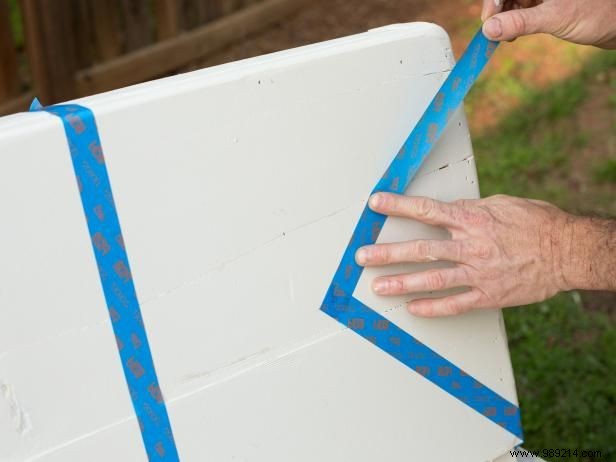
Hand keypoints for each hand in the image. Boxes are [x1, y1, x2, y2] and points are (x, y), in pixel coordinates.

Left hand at [355, 193, 575, 316]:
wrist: (567, 251)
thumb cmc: (535, 223)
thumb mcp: (500, 204)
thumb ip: (469, 210)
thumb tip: (445, 212)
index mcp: (473, 220)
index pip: (427, 210)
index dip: (399, 206)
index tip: (375, 203)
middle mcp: (471, 246)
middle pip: (421, 250)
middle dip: (387, 253)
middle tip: (362, 257)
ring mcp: (478, 273)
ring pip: (432, 280)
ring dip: (402, 283)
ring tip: (378, 286)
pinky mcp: (488, 295)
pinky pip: (455, 304)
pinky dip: (432, 308)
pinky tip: (413, 308)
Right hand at [481, 0, 615, 48]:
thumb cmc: (596, 13)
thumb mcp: (555, 18)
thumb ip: (521, 23)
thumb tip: (489, 29)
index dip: (493, 1)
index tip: (488, 22)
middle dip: (497, 10)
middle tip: (493, 33)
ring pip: (512, 0)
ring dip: (504, 18)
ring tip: (507, 36)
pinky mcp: (546, 1)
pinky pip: (521, 7)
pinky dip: (514, 21)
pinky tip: (514, 34)